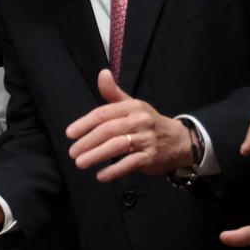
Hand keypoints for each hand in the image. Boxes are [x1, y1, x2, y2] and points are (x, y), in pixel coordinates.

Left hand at [65, 70, 193, 181]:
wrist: (179, 141)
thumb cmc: (147, 123)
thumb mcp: (132, 105)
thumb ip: (113, 93)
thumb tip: (101, 73)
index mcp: (133, 107)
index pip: (104, 113)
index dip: (85, 123)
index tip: (70, 134)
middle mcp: (140, 121)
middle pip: (108, 130)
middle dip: (87, 142)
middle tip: (72, 152)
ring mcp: (147, 139)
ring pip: (117, 146)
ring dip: (96, 156)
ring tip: (80, 163)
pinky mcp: (151, 157)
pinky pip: (129, 164)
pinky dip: (113, 170)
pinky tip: (100, 176)